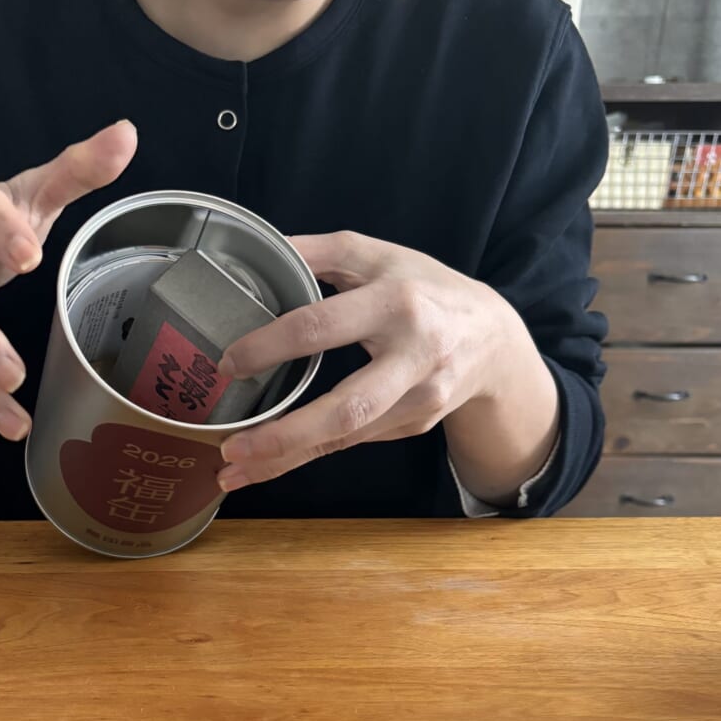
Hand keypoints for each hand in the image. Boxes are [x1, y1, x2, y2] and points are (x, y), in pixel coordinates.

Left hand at [216, 231, 534, 491]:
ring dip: (285, 460)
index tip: (228, 363)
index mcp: (397, 303)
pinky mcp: (413, 425)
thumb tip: (258, 247)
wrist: (492, 338)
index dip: (270, 346)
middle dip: (286, 434)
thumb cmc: (425, 289)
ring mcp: (417, 399)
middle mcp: (413, 357)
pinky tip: (267, 464)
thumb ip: (319, 252)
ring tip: (234, 473)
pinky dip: (305, 456)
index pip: (322, 326)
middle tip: (232, 446)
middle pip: (347, 407)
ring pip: (345, 437)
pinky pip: (351, 443)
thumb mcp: (378, 256)